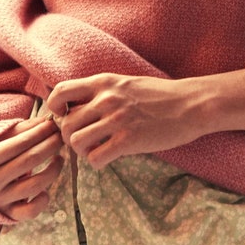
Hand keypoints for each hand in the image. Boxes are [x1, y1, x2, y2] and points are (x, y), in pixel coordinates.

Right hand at [0, 117, 64, 221]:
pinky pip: (29, 212)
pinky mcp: (6, 215)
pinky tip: (46, 189)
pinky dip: (41, 202)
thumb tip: (45, 121)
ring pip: (34, 186)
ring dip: (52, 171)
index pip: (20, 143)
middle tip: (61, 137)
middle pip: (30, 161)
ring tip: (59, 158)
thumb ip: (18, 130)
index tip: (52, 124)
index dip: (39, 132)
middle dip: (50, 145)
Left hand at [46, 68, 244, 169]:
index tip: (66, 118)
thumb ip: (101, 92)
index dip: (55, 109)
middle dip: (70, 137)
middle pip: (65, 124)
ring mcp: (116, 120)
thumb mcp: (125, 83)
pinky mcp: (128, 141)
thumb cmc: (158, 95)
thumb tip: (75, 105)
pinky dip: (97, 162)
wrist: (189, 104)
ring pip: (76, 143)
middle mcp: (105, 99)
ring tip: (98, 148)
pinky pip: (95, 158)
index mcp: (103, 82)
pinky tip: (109, 157)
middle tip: (85, 140)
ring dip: (83, 151)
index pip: (60, 92)